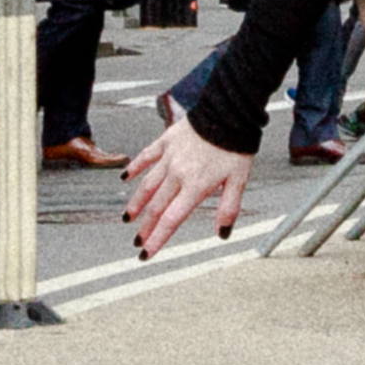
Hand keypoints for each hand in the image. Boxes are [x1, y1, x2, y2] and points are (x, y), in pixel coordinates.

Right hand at [124, 114, 256, 256]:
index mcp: (196, 186)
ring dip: (136, 203)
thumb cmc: (236, 145)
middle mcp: (178, 174)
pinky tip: (125, 178)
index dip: (158, 238)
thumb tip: (223, 233)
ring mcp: (170, 157)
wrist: (229, 111)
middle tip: (138, 241)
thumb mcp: (239, 180)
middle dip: (146, 227)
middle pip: (157, 207)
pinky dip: (134, 168)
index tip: (146, 253)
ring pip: (147, 185)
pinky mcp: (166, 141)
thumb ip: (228, 208)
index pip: (172, 219)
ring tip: (128, 218)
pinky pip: (146, 156)